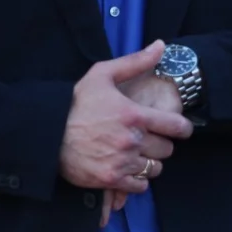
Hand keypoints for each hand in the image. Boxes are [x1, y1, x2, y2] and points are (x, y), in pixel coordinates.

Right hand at [60, 40, 192, 197]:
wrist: (48, 133)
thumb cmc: (76, 102)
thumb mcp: (102, 74)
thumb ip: (135, 61)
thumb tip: (161, 46)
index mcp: (135, 115)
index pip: (176, 126)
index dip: (183, 128)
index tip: (181, 128)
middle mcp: (132, 141)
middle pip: (167, 149)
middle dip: (162, 143)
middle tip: (150, 137)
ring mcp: (122, 162)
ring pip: (155, 168)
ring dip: (150, 161)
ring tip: (138, 152)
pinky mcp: (111, 180)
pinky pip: (140, 186)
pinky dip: (138, 179)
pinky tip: (128, 167)